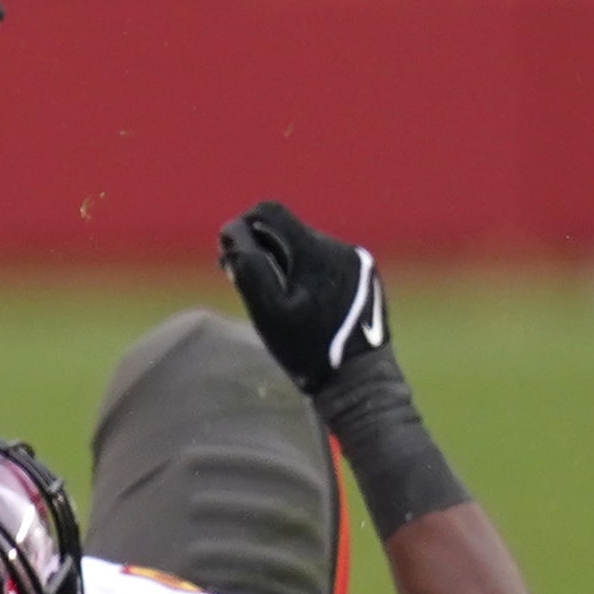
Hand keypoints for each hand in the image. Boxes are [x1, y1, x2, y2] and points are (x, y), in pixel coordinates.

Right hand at [217, 198, 386, 397]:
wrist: (359, 382)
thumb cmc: (308, 350)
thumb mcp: (266, 311)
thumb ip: (247, 266)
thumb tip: (231, 232)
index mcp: (315, 251)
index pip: (269, 211)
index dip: (242, 224)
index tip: (228, 248)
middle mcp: (341, 248)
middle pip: (288, 230)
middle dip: (260, 245)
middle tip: (237, 272)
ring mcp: (358, 261)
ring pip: (307, 246)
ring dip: (283, 260)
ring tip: (268, 292)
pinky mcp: (366, 276)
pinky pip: (326, 261)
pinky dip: (306, 272)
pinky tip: (299, 301)